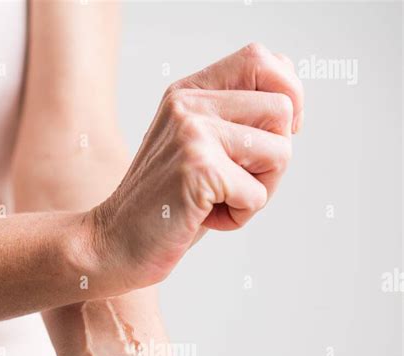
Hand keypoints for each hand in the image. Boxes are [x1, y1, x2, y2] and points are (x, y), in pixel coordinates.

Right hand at [88, 42, 302, 291]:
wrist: (114, 243)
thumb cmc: (165, 205)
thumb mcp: (198, 150)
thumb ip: (234, 120)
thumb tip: (293, 101)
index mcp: (189, 92)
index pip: (261, 59)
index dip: (287, 96)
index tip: (274, 135)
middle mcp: (190, 103)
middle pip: (282, 110)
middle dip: (275, 160)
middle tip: (237, 184)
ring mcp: (193, 133)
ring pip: (280, 152)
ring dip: (260, 191)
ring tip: (219, 201)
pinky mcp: (198, 168)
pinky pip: (257, 194)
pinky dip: (239, 217)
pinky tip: (204, 217)